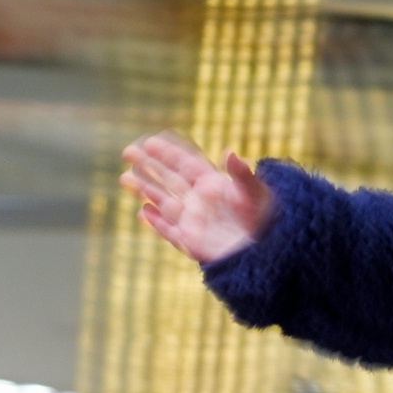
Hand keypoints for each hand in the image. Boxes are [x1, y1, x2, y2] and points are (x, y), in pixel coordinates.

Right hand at [120, 130, 270, 263]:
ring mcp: (195, 221)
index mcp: (214, 184)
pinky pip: (170, 230)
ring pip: (164, 202)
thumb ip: (242, 174)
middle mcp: (201, 200)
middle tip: (127, 152)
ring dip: (145, 190)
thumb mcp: (255, 194)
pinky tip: (142, 212)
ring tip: (124, 178)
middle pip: (169, 179)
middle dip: (148, 165)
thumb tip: (230, 152)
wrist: (267, 251)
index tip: (149, 141)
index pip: (185, 164)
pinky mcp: (192, 242)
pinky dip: (156, 222)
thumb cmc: (266, 219)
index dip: (168, 153)